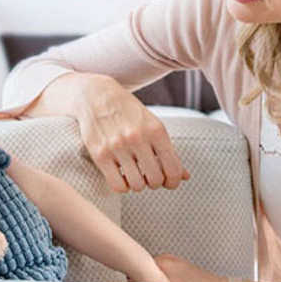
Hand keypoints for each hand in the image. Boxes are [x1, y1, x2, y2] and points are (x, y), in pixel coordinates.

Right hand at [70, 74, 189, 192]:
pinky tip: (121, 175)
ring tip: (134, 174)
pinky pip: (117, 185)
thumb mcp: (153, 126)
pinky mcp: (99, 154)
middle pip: (155, 180)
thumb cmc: (128, 112)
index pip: (173, 169)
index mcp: (156, 131)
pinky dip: (122, 186)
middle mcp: (137, 138)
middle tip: (149, 176)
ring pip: (137, 185)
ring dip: (138, 185)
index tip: (168, 181)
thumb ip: (169, 151)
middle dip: (154, 182)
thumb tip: (184, 176)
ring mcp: (117, 146)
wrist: (96, 95)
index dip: (173, 181)